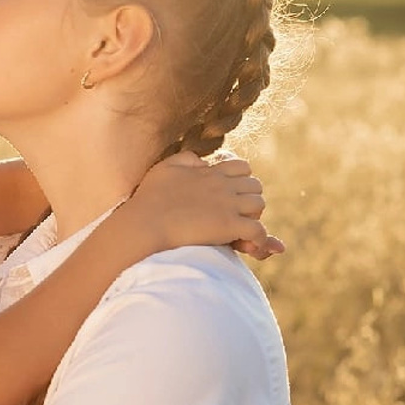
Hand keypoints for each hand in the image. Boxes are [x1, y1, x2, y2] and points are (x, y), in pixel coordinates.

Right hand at [128, 152, 282, 258]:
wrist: (145, 224)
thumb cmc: (148, 199)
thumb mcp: (165, 168)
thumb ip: (186, 159)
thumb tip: (203, 162)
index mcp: (209, 172)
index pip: (242, 167)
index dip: (241, 181)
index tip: (230, 195)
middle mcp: (222, 185)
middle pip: (255, 186)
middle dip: (249, 199)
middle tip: (236, 215)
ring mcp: (227, 205)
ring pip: (259, 205)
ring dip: (254, 217)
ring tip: (240, 230)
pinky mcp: (229, 226)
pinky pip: (258, 230)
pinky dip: (259, 238)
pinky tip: (249, 245)